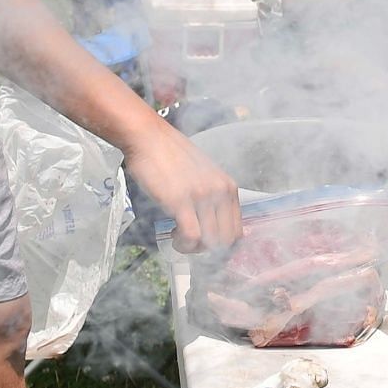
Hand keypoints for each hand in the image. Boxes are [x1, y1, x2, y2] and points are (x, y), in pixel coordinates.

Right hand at [123, 125, 239, 252]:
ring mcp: (202, 196)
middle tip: (190, 243)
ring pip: (210, 241)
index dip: (222, 245)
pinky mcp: (181, 200)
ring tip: (179, 238)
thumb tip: (212, 225)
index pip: (238, 230)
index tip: (205, 244)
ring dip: (192, 248)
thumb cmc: (172, 156)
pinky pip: (192, 235)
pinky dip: (183, 244)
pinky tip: (173, 235)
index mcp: (228, 186)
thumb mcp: (204, 175)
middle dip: (208, 250)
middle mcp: (221, 192)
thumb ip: (212, 196)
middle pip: (226, 240)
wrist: (149, 138)